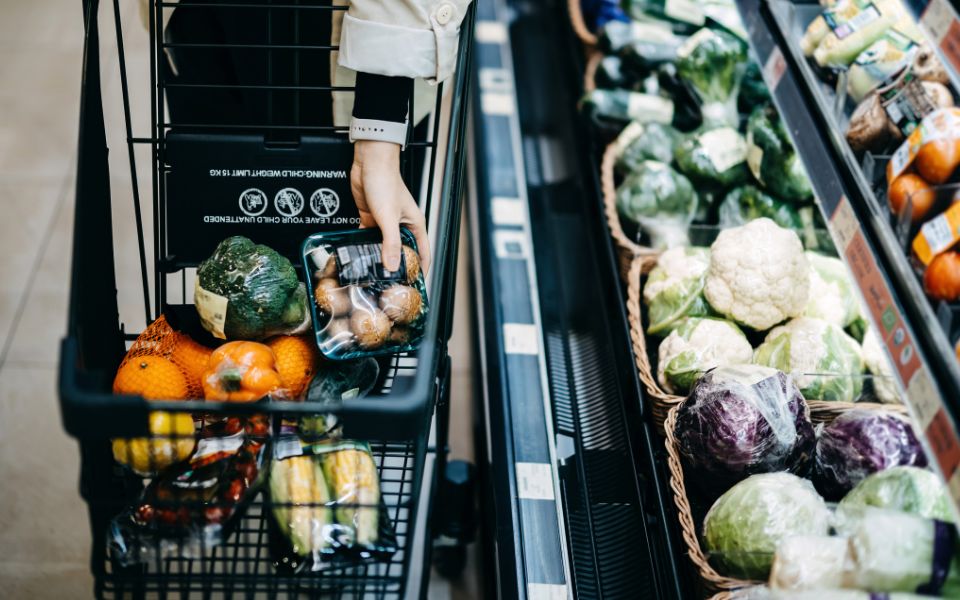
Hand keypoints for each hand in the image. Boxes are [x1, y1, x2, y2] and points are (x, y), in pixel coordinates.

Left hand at [351, 140, 430, 274]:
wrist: (369, 162)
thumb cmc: (386, 181)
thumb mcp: (389, 217)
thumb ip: (390, 242)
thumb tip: (391, 265)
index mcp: (414, 224)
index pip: (423, 252)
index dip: (420, 269)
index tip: (414, 285)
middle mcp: (402, 225)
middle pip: (402, 251)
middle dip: (396, 266)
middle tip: (389, 283)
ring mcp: (386, 222)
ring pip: (383, 246)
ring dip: (377, 257)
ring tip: (371, 272)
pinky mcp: (371, 218)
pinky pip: (368, 237)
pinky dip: (364, 246)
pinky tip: (358, 255)